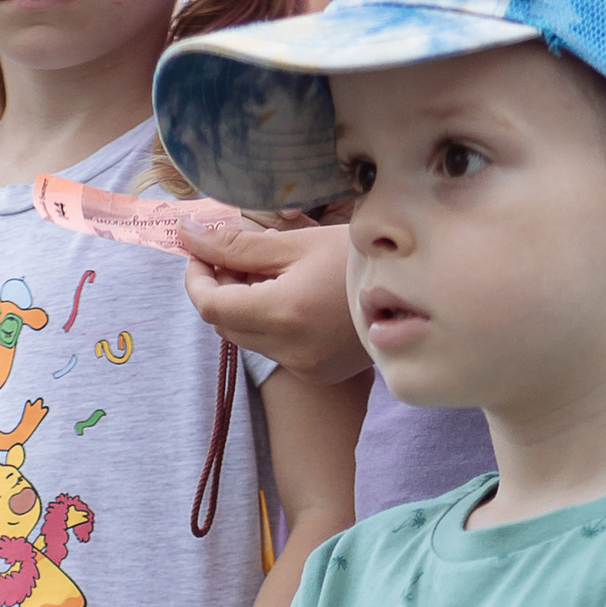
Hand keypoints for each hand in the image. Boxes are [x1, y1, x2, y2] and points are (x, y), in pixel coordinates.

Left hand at [179, 211, 367, 382]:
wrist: (419, 292)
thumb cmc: (360, 258)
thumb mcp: (298, 242)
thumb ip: (238, 243)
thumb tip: (186, 234)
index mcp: (283, 312)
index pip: (208, 304)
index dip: (196, 275)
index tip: (202, 250)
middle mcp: (289, 349)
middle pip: (223, 324)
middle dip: (220, 288)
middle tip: (240, 255)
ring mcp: (303, 366)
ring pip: (246, 338)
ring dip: (244, 306)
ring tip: (272, 272)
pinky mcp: (316, 372)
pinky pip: (273, 348)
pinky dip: (269, 323)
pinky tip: (294, 296)